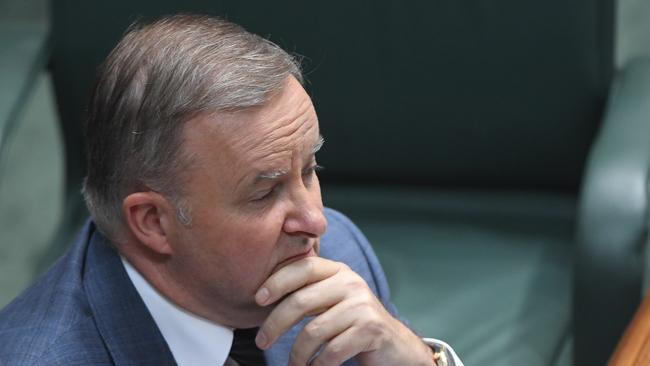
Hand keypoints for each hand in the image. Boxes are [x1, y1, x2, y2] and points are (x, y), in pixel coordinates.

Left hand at [254, 257, 434, 364]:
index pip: (303, 268)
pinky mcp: (371, 329)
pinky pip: (331, 351)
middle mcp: (351, 283)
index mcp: (338, 271)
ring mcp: (362, 305)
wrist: (394, 345)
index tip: (257, 299)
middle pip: (301, 301)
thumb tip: (263, 294)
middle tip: (261, 341)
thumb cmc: (353, 323)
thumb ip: (307, 291)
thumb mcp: (332, 299)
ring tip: (293, 364)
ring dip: (297, 354)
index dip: (278, 281)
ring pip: (313, 332)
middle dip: (275, 324)